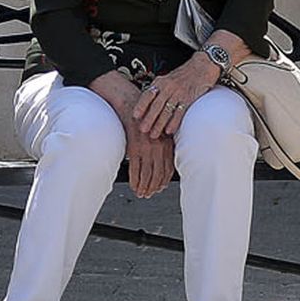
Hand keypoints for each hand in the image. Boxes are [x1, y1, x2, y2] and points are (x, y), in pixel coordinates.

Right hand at [88, 71, 172, 197]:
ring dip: (145, 186)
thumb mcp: (156, 131)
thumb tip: (158, 161)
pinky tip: (135, 186)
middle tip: (149, 193)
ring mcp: (146, 149)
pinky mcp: (134, 148)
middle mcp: (158, 147)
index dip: (164, 180)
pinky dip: (136, 180)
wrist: (131, 107)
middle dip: (154, 186)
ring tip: (142, 193)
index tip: (160, 187)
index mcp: (166, 144)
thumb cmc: (142, 118)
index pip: (168, 168)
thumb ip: (159, 145)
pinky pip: (136, 169)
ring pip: (148, 174)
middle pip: (159, 173)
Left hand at [132, 55, 219, 138]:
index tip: (134, 116)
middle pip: (156, 105)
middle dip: (148, 119)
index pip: (147, 95)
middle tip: (142, 130)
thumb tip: (145, 104)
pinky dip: (174, 122)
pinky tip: (169, 131)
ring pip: (167, 111)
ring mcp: (179, 92)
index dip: (140, 106)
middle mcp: (168, 87)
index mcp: (160, 82)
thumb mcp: (166, 79)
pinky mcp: (190, 97)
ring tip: (154, 135)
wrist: (202, 66)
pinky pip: (180, 112)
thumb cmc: (182, 75)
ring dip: (159, 124)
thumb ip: (157, 89)